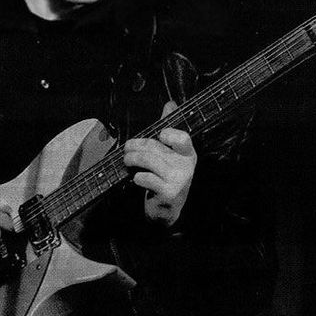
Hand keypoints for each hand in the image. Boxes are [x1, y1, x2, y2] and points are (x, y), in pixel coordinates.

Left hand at [124, 101, 196, 228]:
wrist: (167, 210)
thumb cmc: (166, 177)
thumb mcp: (170, 154)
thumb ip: (169, 130)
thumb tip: (170, 104)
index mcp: (188, 154)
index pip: (182, 138)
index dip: (168, 134)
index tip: (159, 136)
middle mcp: (187, 166)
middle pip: (155, 147)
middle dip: (135, 146)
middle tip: (126, 149)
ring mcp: (179, 181)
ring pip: (148, 160)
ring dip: (131, 159)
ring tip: (126, 161)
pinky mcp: (169, 193)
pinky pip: (145, 178)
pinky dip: (136, 177)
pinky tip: (136, 178)